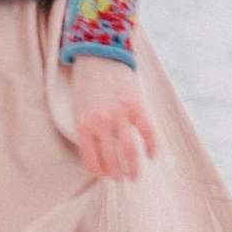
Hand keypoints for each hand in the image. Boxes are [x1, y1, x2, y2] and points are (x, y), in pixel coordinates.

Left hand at [67, 56, 158, 181]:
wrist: (99, 53)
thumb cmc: (86, 82)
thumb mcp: (79, 108)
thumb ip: (88, 130)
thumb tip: (101, 154)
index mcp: (83, 125)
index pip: (92, 161)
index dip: (100, 172)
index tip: (106, 175)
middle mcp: (101, 123)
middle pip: (112, 160)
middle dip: (118, 174)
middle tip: (122, 178)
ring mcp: (120, 115)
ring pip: (130, 152)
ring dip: (134, 168)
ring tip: (135, 175)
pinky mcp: (137, 106)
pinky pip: (148, 133)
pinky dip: (152, 148)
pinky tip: (152, 156)